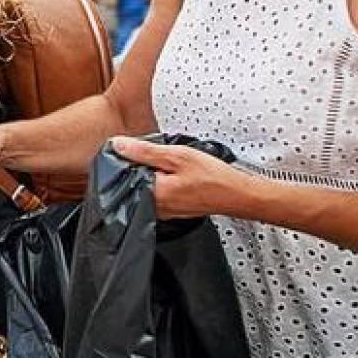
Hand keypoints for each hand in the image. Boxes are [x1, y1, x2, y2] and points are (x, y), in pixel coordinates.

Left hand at [109, 136, 256, 219]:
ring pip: (146, 188)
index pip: (122, 175)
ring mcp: (165, 212)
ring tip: (170, 166)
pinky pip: (158, 195)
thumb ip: (145, 151)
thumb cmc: (214, 178)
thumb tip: (118, 145)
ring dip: (152, 175)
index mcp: (153, 193)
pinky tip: (176, 176)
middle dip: (139, 167)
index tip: (135, 149)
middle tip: (159, 156)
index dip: (126, 158)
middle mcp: (156, 207)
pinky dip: (162, 183)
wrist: (239, 195)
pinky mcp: (174, 211)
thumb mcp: (178, 156)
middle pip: (133, 182)